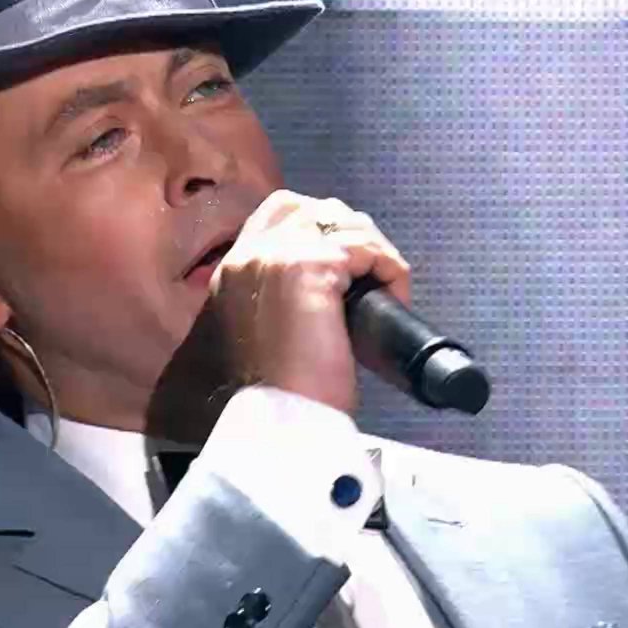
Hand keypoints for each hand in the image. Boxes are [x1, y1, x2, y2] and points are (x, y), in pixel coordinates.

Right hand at [206, 189, 411, 413]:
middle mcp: (248, 254)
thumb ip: (284, 296)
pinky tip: (395, 295)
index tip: (350, 263)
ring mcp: (276, 255)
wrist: (282, 419)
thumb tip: (337, 277)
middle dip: (353, 233)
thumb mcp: (272, 330)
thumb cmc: (284, 390)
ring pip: (344, 223)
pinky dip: (389, 268)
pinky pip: (365, 248)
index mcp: (233, 269)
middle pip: (314, 208)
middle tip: (375, 275)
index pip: (280, 213)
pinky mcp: (308, 266)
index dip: (322, 227)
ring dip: (376, 251)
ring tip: (388, 288)